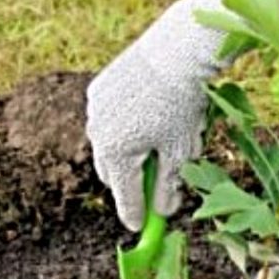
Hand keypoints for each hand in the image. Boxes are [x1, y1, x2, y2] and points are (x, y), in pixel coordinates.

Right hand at [86, 0, 231, 230]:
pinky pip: (108, 119)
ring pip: (109, 145)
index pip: (126, 196)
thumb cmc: (183, 104)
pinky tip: (149, 116)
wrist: (177, 49)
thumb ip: (170, 184)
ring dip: (128, 154)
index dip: (136, 215)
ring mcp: (95, 109)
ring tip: (157, 145)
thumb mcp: (182, 149)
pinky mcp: (98, 88)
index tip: (141, 229)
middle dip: (132, 183)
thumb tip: (164, 212)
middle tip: (152, 190)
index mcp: (116, 153)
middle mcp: (97, 133)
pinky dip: (125, 127)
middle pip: (112, 173)